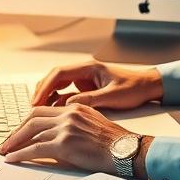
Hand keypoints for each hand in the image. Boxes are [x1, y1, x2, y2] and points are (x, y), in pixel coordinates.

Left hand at [0, 103, 140, 173]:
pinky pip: (35, 149)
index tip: (19, 130)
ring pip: (31, 132)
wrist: (126, 150)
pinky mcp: (64, 144)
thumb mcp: (93, 123)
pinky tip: (13, 159)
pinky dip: (20, 154)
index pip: (43, 111)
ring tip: (5, 151)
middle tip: (6, 142)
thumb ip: (75, 123)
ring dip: (14, 143)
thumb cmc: (115, 142)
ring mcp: (65, 128)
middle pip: (32, 118)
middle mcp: (68, 114)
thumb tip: (58, 135)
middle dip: (16, 131)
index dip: (27, 121)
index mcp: (75, 107)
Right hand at [31, 60, 163, 109]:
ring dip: (47, 97)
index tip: (36, 101)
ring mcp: (84, 79)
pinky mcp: (86, 87)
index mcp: (89, 67)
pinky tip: (52, 112)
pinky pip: (66, 92)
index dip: (45, 88)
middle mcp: (84, 71)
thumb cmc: (133, 88)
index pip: (59, 74)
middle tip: (32, 108)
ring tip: (38, 111)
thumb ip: (90, 100)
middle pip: (54, 78)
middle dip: (42, 92)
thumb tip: (68, 107)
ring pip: (58, 85)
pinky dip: (57, 101)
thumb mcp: (112, 96)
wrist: (147, 87)